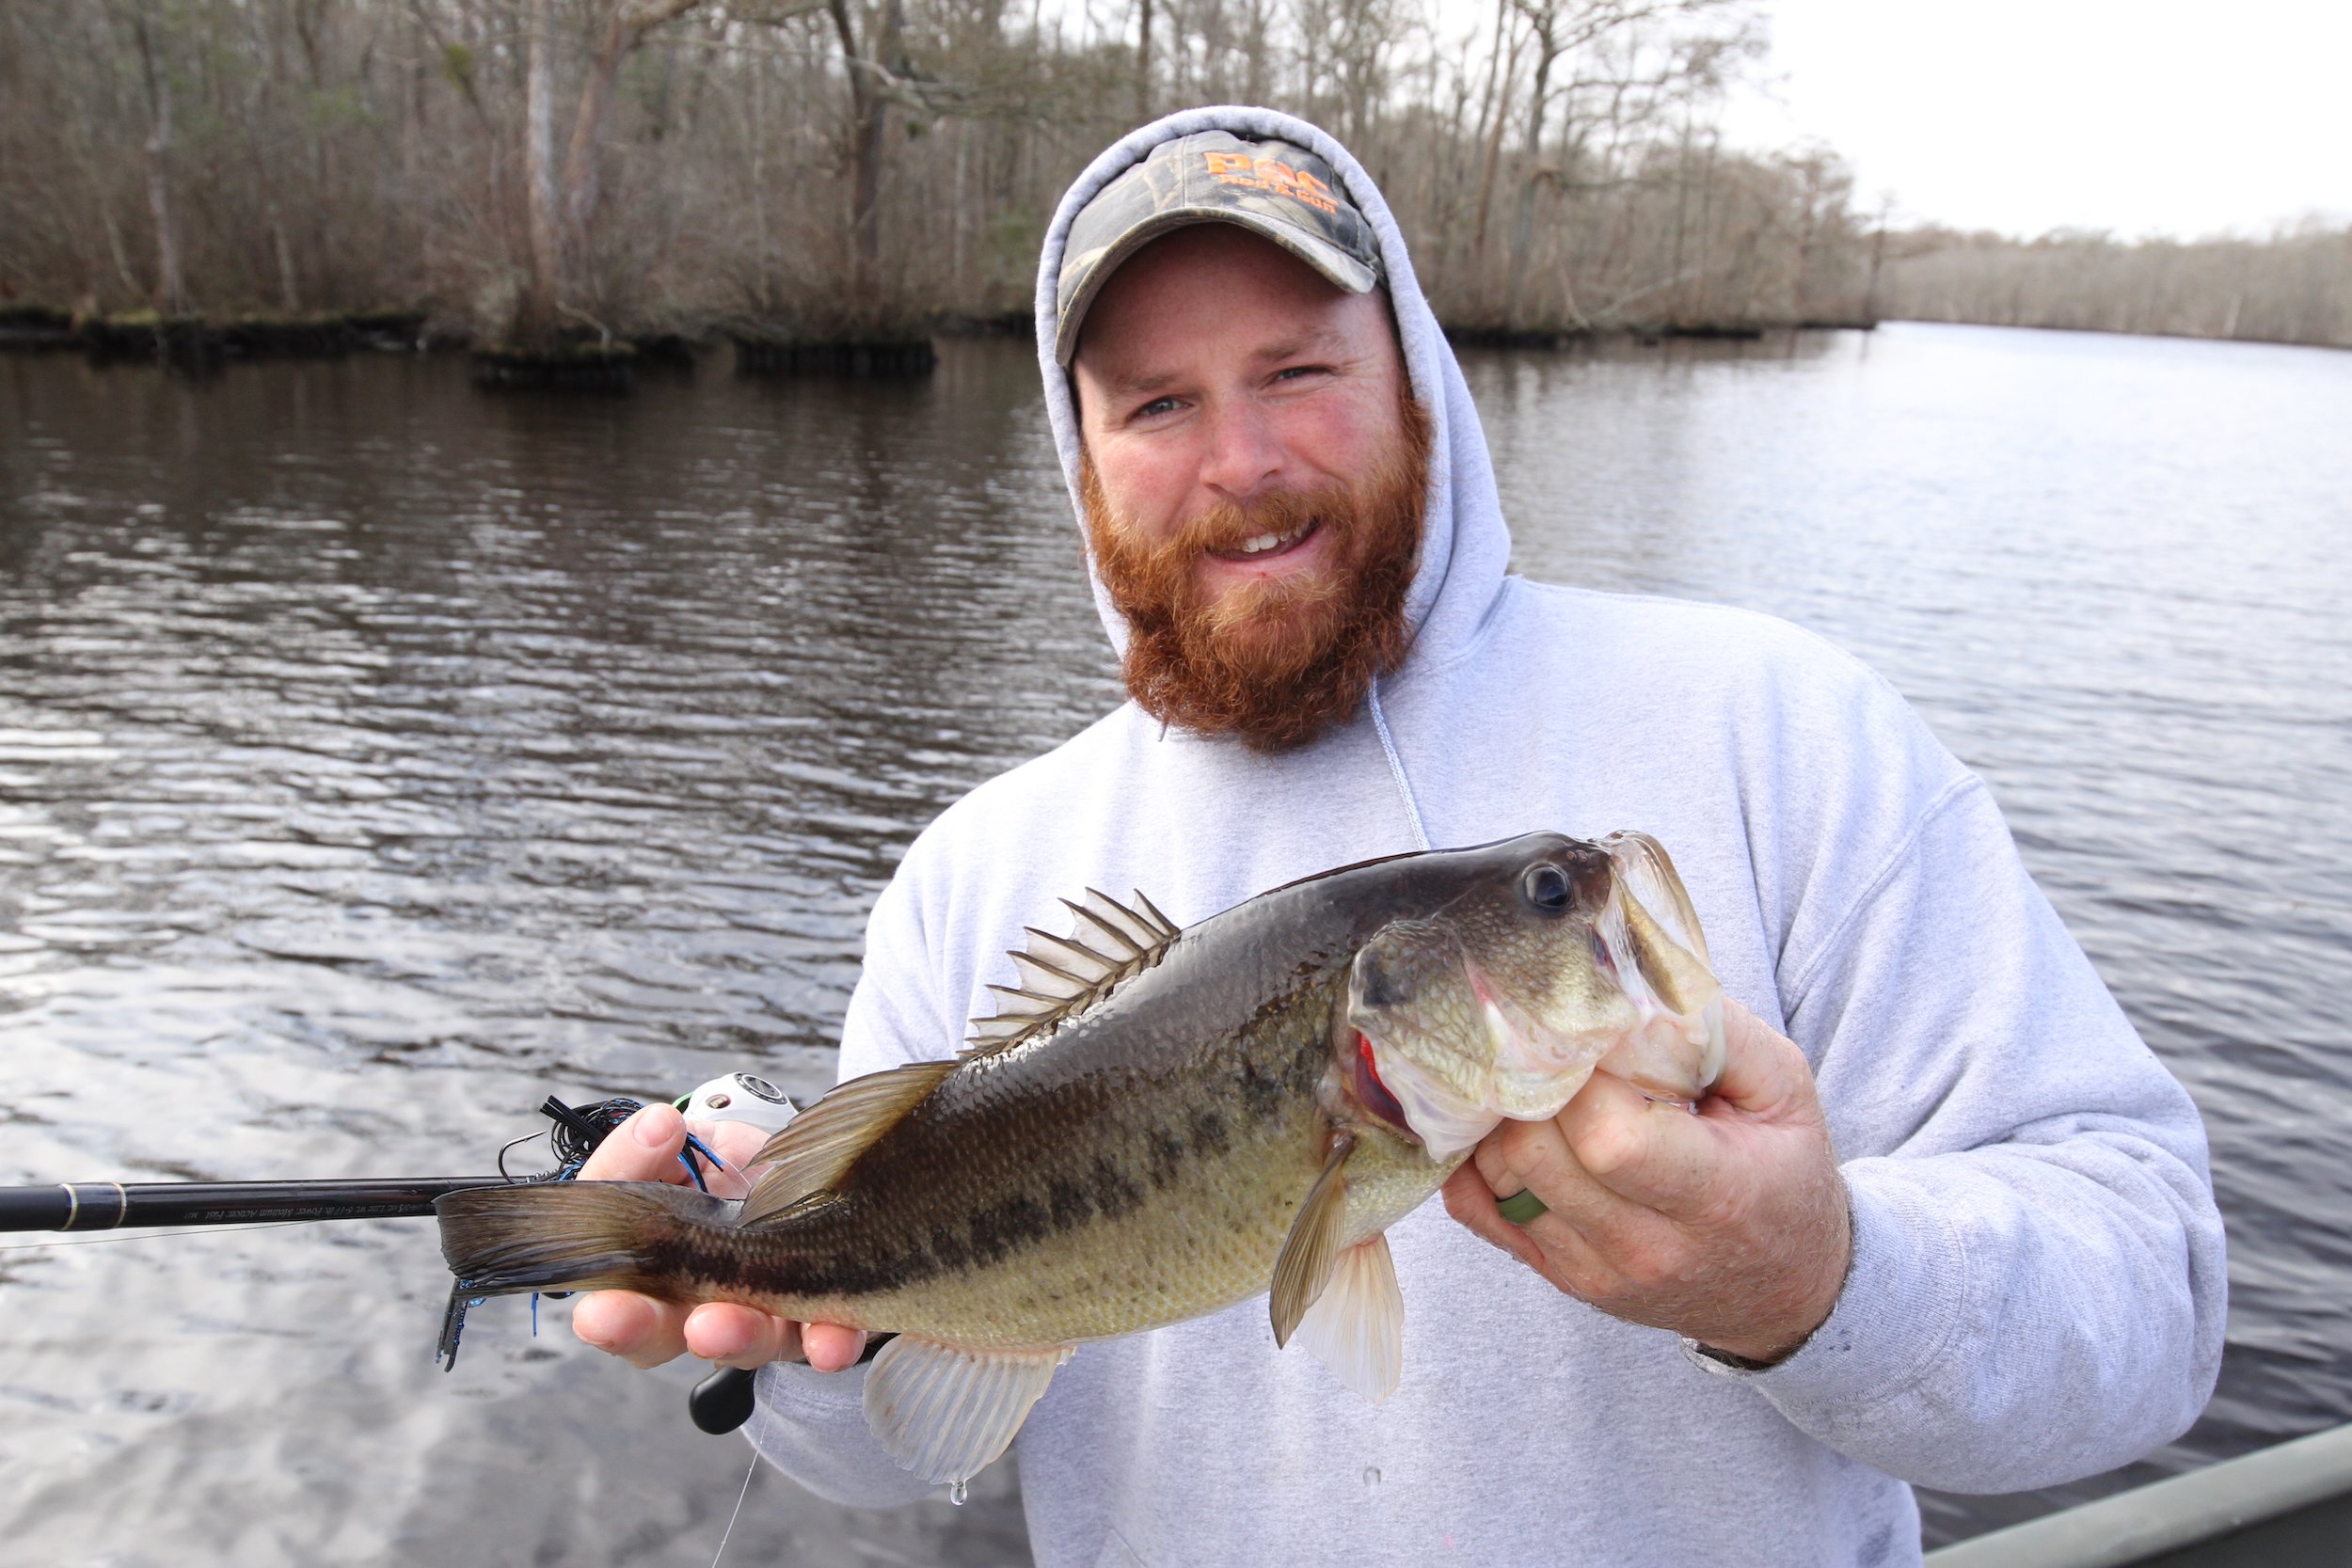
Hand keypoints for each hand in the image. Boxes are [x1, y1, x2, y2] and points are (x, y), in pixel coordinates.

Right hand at [567, 1102, 868, 1372]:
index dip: (610, 1319)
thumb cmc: (714, 1170)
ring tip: (736, 1324)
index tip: (606, 1314)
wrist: (787, 1164)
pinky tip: (830, 1340)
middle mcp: (694, 1310)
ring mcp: (756, 1317)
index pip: (614, 1310)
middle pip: (673, 1339)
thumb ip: (641, 1150)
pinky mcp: (817, 1315)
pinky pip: (824, 1337)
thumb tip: (656, 1127)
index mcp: (643, 1278)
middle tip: (692, 1325)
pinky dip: (827, 1342)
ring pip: (747, 1341)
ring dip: (744, 1336)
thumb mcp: (671, 1150)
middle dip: (677, 1334)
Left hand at [1442, 997, 1850, 1363]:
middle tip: (1556, 1056)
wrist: (1783, 1287)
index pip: (1608, 1139)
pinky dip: (1475, 1162)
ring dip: (1504, 1119)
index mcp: (1713, 1196)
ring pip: (1498, 1177)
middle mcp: (1647, 1247)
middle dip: (1535, 1088)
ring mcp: (1595, 1271)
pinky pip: (1474, 1211)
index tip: (1594, 1042)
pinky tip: (1508, 1127)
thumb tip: (1630, 986)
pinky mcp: (1558, 1278)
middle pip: (1537, 1152)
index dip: (1583, 1078)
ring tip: (1541, 1089)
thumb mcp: (1783, 1089)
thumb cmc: (1782, 1172)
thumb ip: (1715, 1031)